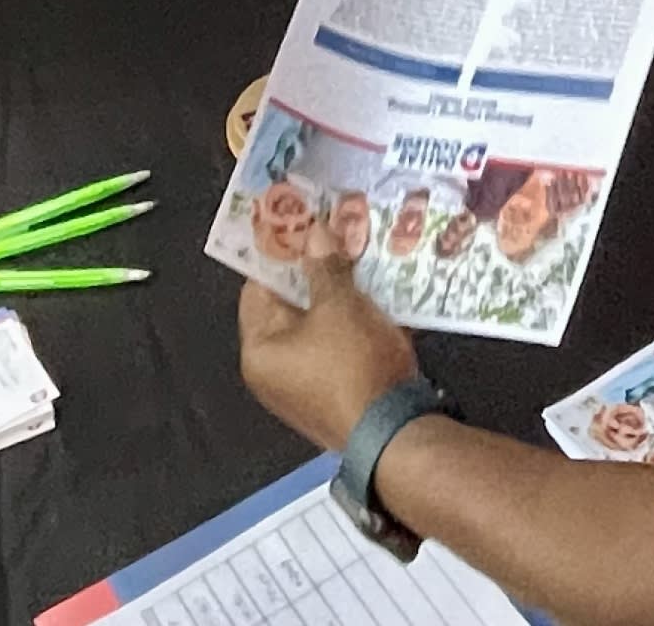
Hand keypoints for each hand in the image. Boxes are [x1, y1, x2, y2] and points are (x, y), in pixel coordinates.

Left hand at [240, 221, 415, 454]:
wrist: (394, 431)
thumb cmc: (355, 367)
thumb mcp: (339, 305)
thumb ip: (324, 265)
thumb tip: (315, 235)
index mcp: (260, 350)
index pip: (259, 286)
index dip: (281, 251)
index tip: (304, 221)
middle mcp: (274, 371)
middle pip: (291, 304)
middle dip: (318, 269)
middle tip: (340, 235)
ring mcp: (305, 385)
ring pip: (320, 323)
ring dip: (342, 293)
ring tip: (365, 258)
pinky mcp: (335, 392)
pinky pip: (339, 344)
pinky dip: (355, 320)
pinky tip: (380, 296)